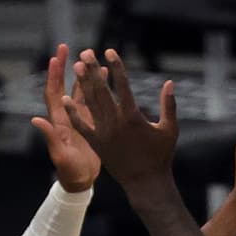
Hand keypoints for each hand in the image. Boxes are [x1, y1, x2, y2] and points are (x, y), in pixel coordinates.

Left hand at [30, 44, 100, 192]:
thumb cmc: (69, 171)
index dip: (53, 75)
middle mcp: (67, 116)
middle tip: (66, 47)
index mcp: (59, 122)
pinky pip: (93, 100)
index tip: (55, 57)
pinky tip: (105, 76)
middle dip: (65, 67)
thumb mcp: (60, 156)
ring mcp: (79, 118)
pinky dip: (97, 86)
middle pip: (64, 86)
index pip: (53, 93)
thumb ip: (49, 138)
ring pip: (80, 90)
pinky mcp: (90, 122)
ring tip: (89, 56)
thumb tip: (35, 120)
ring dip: (82, 74)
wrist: (81, 181)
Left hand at [67, 49, 177, 197]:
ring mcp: (104, 133)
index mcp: (133, 117)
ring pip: (90, 104)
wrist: (146, 184)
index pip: (122, 85)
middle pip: (101, 90)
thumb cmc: (161, 156)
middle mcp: (116, 123)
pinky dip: (73, 113)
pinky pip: (82, 126)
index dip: (116, 67)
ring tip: (77, 66)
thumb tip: (170, 83)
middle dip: (93, 70)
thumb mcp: (170, 130)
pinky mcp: (97, 144)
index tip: (109, 51)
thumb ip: (169, 106)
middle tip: (86, 53)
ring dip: (83, 84)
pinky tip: (65, 99)